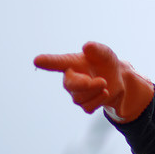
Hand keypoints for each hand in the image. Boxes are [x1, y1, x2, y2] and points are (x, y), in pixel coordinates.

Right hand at [34, 42, 154, 122]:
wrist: (117, 78)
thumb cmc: (105, 62)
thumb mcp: (105, 53)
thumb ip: (96, 49)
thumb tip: (86, 46)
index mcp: (70, 63)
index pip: (57, 62)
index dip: (47, 62)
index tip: (37, 60)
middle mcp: (70, 79)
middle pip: (69, 85)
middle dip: (83, 85)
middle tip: (101, 81)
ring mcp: (76, 94)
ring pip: (80, 98)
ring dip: (96, 90)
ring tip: (105, 82)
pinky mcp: (85, 105)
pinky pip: (88, 107)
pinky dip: (99, 100)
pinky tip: (105, 92)